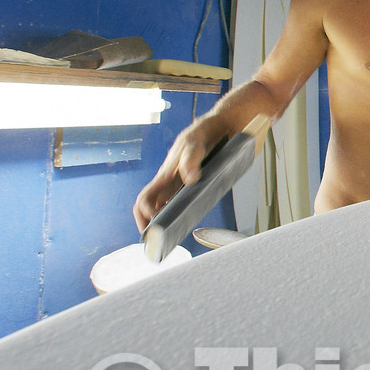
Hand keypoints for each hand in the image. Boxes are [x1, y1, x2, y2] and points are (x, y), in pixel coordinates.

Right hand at [133, 115, 231, 231]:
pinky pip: (188, 205)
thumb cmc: (205, 132)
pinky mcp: (200, 186)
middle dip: (151, 227)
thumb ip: (192, 158)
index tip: (153, 230)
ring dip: (169, 225)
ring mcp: (185, 186)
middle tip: (158, 244)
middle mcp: (172, 183)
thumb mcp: (196, 141)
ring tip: (172, 242)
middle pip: (154, 208)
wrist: (225, 125)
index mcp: (166, 174)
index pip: (145, 199)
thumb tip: (190, 179)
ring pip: (170, 209)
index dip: (144, 215)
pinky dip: (185, 218)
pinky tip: (190, 227)